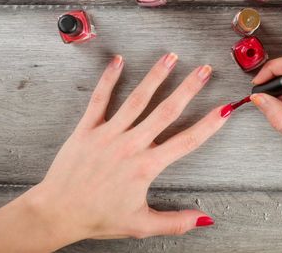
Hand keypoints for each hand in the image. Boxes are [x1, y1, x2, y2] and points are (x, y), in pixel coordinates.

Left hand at [26, 53, 227, 242]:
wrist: (57, 212)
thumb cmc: (97, 217)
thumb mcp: (141, 224)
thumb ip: (175, 221)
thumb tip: (204, 220)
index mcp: (146, 167)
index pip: (186, 141)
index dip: (208, 125)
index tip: (223, 110)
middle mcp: (130, 145)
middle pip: (166, 112)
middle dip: (188, 88)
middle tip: (203, 71)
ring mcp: (108, 134)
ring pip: (137, 100)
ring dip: (156, 76)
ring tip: (171, 57)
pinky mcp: (87, 128)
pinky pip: (100, 99)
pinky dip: (109, 79)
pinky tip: (119, 62)